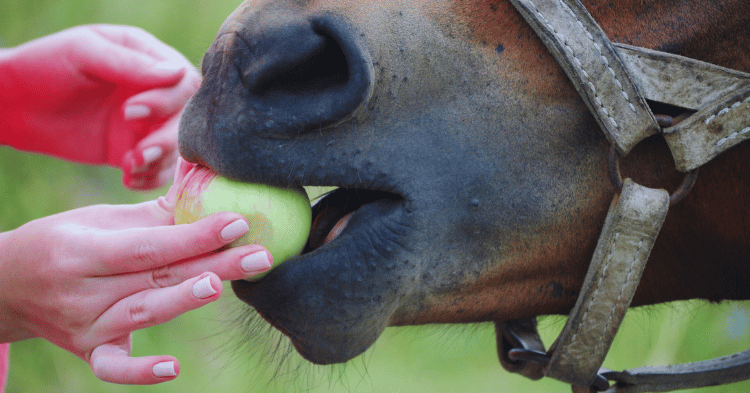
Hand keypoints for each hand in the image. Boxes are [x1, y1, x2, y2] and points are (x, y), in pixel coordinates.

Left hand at [0, 25, 201, 189]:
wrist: (13, 104)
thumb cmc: (45, 65)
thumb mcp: (85, 54)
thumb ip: (129, 64)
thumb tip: (177, 73)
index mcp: (148, 59)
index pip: (183, 82)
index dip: (168, 101)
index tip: (130, 111)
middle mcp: (155, 91)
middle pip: (186, 119)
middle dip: (168, 139)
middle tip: (140, 152)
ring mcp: (146, 123)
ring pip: (176, 147)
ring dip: (160, 162)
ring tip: (130, 167)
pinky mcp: (132, 149)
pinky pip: (157, 169)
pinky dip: (149, 178)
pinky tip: (128, 178)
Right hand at [0, 196, 272, 383]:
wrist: (7, 286)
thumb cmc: (63, 242)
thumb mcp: (98, 220)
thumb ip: (154, 211)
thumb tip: (207, 179)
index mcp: (82, 249)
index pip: (149, 244)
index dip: (194, 234)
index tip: (239, 221)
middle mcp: (82, 290)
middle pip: (155, 277)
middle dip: (211, 264)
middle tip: (260, 255)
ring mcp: (84, 325)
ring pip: (141, 314)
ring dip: (182, 301)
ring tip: (220, 285)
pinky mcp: (88, 351)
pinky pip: (112, 367)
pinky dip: (139, 372)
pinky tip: (173, 368)